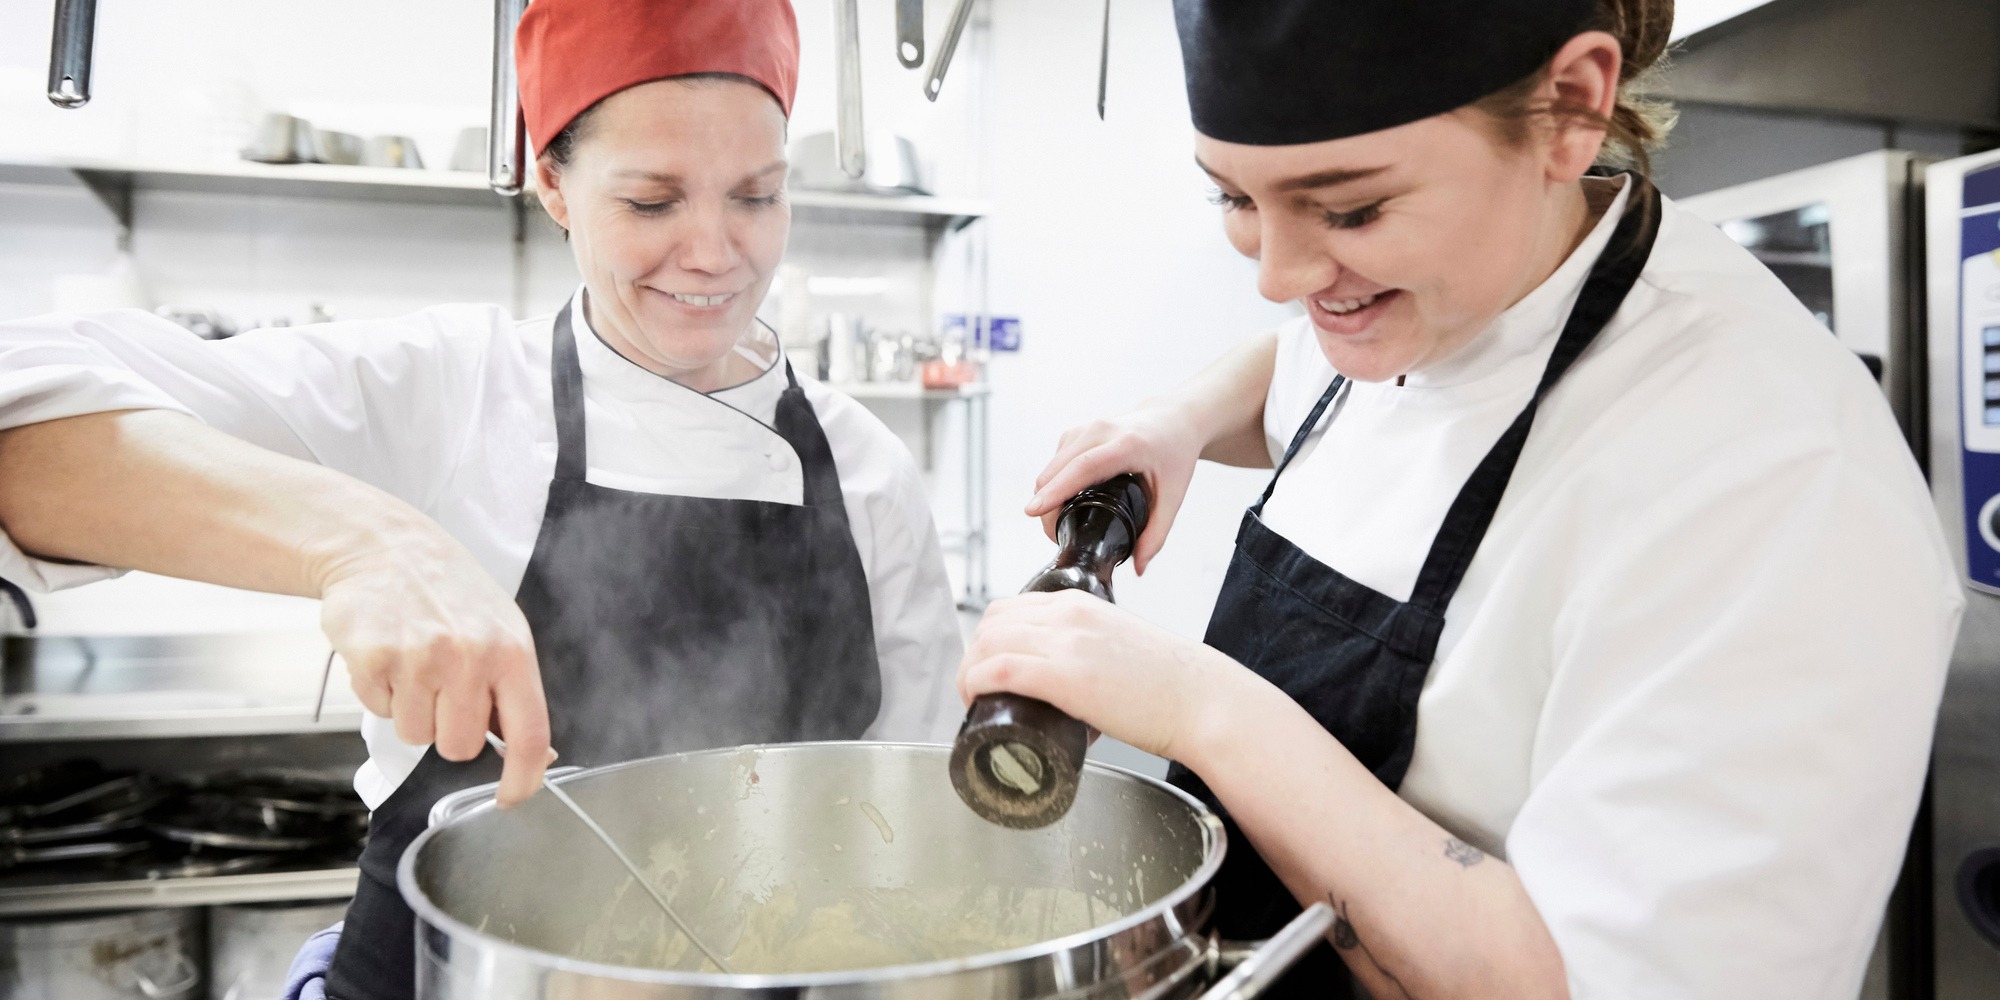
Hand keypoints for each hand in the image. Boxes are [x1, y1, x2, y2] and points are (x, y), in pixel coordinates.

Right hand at [315, 525, 550, 807]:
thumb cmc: (448, 593)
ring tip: (413, 664)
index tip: (511, 798)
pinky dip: (379, 692)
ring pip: (416, 735)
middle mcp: (469, 656)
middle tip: (441, 686)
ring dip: (411, 709)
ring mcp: (420, 658)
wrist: (384, 547)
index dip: (523, 779)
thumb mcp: (500, 631)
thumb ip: (514, 693)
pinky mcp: (374, 659)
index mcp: (512, 652)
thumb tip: (536, 756)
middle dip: (448, 729)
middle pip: (460, 747)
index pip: (528, 734)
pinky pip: (377, 711)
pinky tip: (388, 655)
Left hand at [957, 590, 1246, 761]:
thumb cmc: (1171, 684)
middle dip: (973, 655)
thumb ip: (1094, 651)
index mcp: (1080, 604)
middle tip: (976, 689)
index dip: (989, 640)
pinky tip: (975, 698)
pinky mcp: (1066, 676)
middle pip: (991, 622)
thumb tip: (1077, 680)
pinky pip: (1000, 668)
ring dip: (969, 672)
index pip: (1011, 609)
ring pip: (987, 643)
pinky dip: (976, 682)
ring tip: (974, 700)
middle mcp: (1068, 615)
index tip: (987, 668)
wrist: (1203, 700)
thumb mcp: (1121, 647)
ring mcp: (1066, 643)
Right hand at [1026, 402, 1204, 574]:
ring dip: (1046, 494)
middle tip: (1053, 537)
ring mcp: (1086, 428)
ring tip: (1060, 524)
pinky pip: (1055, 460)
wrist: (1174, 420)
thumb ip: (1157, 533)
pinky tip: (1064, 500)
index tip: (1033, 510)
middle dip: (1046, 503)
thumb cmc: (1175, 455)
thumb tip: (1137, 568)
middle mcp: (1101, 430)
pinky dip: (1053, 482)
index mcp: (1126, 445)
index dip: (1056, 490)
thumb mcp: (1174, 496)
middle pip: (1059, 468)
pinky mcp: (1077, 431)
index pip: (1083, 467)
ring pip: (1052, 465)